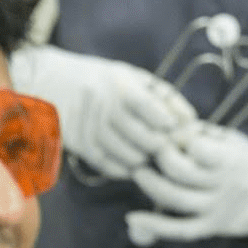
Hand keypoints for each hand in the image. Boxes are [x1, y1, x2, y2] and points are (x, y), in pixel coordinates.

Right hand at [9, 45, 194, 176]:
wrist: (56, 83)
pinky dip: (124, 169)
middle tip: (168, 148)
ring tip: (150, 155)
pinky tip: (132, 164)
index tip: (175, 127)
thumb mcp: (134, 78)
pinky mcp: (79, 144)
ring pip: (128, 155)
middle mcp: (102, 105)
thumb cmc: (107, 81)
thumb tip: (192, 121)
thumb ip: (165, 97)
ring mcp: (89, 126)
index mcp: (118, 83)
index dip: (166, 120)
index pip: (148, 106)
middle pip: (142, 137)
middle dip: (160, 146)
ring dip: (144, 159)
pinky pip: (108, 165)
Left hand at [126, 124, 247, 247]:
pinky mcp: (210, 228)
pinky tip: (132, 218)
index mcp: (234, 160)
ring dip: (150, 185)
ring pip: (175, 199)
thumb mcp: (236, 141)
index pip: (198, 147)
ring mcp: (217, 210)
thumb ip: (205, 135)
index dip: (181, 137)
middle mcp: (225, 186)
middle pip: (181, 172)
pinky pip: (179, 230)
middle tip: (150, 147)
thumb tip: (171, 127)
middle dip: (160, 156)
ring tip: (138, 171)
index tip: (175, 132)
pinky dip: (154, 226)